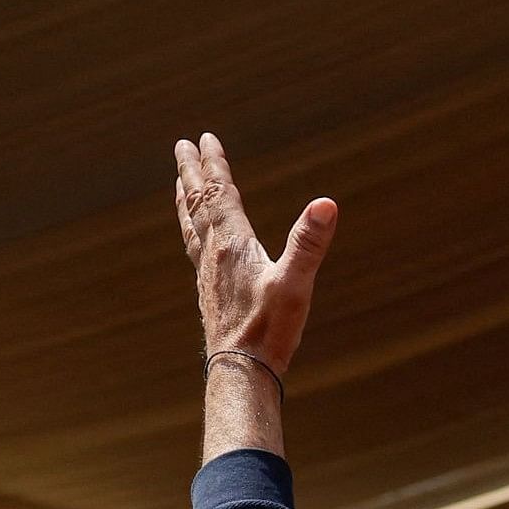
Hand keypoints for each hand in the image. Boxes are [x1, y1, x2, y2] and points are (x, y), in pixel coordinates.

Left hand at [171, 133, 336, 377]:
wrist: (241, 370)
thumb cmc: (269, 330)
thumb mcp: (295, 284)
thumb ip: (308, 243)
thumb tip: (326, 203)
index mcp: (232, 243)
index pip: (220, 193)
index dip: (214, 163)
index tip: (204, 137)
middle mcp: (214, 253)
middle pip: (198, 202)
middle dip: (192, 172)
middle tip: (183, 145)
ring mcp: (208, 273)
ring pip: (191, 224)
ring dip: (187, 198)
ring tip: (182, 182)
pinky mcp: (209, 292)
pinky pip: (195, 248)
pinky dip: (192, 229)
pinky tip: (197, 237)